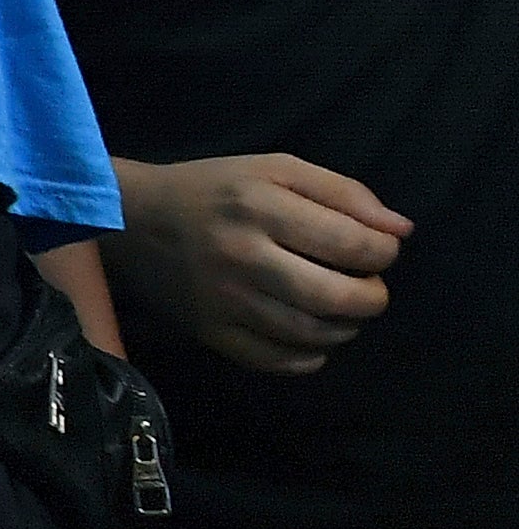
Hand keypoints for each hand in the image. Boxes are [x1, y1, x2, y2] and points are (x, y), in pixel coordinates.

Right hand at [112, 151, 403, 373]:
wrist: (127, 219)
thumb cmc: (213, 189)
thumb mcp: (275, 168)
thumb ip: (343, 193)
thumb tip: (401, 231)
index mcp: (261, 206)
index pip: (353, 244)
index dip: (383, 252)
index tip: (377, 249)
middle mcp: (242, 255)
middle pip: (338, 297)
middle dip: (372, 297)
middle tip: (368, 287)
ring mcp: (223, 299)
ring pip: (311, 334)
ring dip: (345, 327)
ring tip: (340, 310)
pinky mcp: (208, 331)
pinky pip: (275, 360)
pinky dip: (308, 357)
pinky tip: (309, 337)